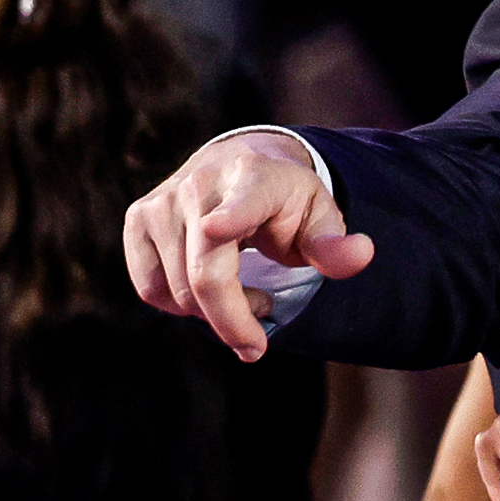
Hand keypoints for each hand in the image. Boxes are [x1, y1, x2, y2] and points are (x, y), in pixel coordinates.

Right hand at [124, 131, 375, 360]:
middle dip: (235, 322)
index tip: (216, 228)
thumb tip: (362, 254)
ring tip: (245, 293)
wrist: (239, 164)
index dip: (228, 218)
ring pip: (178, 292)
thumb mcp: (320, 216)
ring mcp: (162, 201)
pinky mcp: (137, 220)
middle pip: (206, 278)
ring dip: (213, 312)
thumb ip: (335, 244)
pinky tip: (207, 287)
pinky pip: (152, 288)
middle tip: (260, 336)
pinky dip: (180, 304)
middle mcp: (201, 185)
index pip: (240, 204)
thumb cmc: (285, 201)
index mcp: (255, 179)